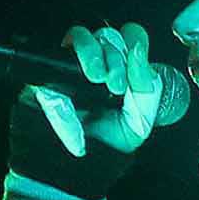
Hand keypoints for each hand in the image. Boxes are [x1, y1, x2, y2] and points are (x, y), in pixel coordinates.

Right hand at [41, 19, 162, 156]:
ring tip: (97, 79)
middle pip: (108, 35)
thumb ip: (146, 85)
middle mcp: (99, 61)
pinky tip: (81, 81)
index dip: (134, 42)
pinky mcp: (52, 72)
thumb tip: (137, 51)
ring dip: (93, 54)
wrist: (85, 164)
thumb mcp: (142, 117)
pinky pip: (58, 53)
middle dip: (115, 58)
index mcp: (123, 67)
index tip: (135, 69)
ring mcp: (74, 64)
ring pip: (82, 36)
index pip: (131, 35)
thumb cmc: (112, 141)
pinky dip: (70, 62)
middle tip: (116, 86)